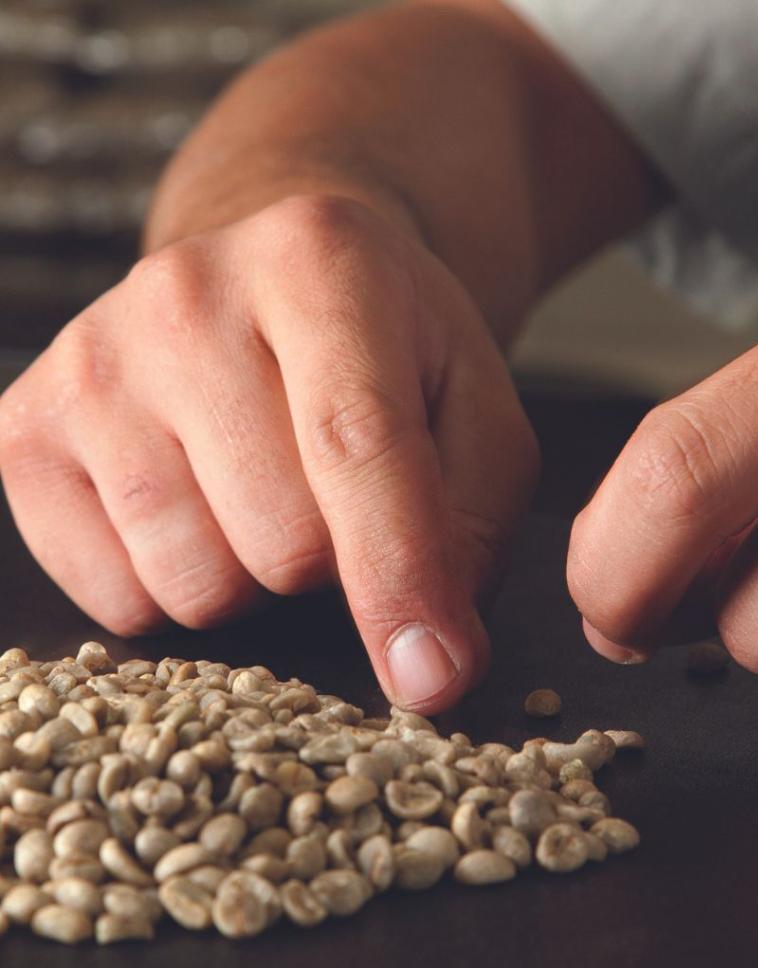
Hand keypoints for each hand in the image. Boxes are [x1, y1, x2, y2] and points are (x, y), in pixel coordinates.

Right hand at [0, 195, 537, 712]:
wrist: (274, 285)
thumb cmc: (390, 358)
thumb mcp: (475, 416)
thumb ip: (469, 530)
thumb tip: (433, 671)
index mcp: (319, 264)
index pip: (357, 447)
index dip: (400, 578)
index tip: (431, 676)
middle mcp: (186, 295)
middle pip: (279, 539)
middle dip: (331, 562)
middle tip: (334, 500)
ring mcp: (91, 359)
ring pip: (192, 582)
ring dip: (253, 578)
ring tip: (265, 495)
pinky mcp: (26, 427)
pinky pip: (111, 597)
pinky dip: (172, 589)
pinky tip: (199, 512)